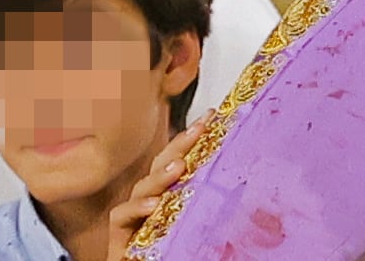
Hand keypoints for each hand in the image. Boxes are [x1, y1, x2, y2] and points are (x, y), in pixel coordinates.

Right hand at [105, 127, 203, 251]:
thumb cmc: (176, 253)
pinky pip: (122, 217)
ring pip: (142, 187)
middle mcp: (151, 202)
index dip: (194, 139)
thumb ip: (211, 209)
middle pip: (162, 166)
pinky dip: (137, 208)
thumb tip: (246, 185)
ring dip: (160, 175)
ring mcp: (133, 218)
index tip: (213, 117)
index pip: (182, 161)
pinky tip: (154, 205)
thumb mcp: (200, 229)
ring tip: (179, 166)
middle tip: (201, 127)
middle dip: (179, 144)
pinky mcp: (118, 237)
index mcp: (173, 198)